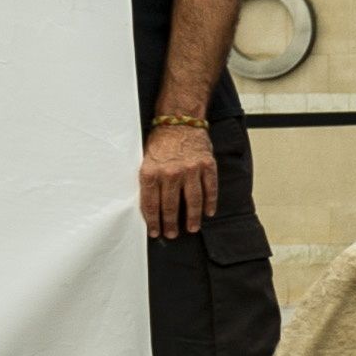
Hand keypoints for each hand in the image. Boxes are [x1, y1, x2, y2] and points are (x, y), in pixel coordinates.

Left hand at [140, 119, 216, 238]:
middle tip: (172, 234)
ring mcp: (190, 170)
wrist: (179, 120)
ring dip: (192, 218)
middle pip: (171, 206)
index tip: (155, 231)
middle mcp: (170, 173)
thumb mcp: (146, 160)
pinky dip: (210, 202)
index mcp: (151, 172)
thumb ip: (149, 181)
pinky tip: (208, 212)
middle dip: (171, 223)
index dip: (153, 221)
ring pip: (192, 201)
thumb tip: (151, 205)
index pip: (151, 204)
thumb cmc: (161, 141)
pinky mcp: (207, 166)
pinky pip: (210, 189)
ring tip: (192, 228)